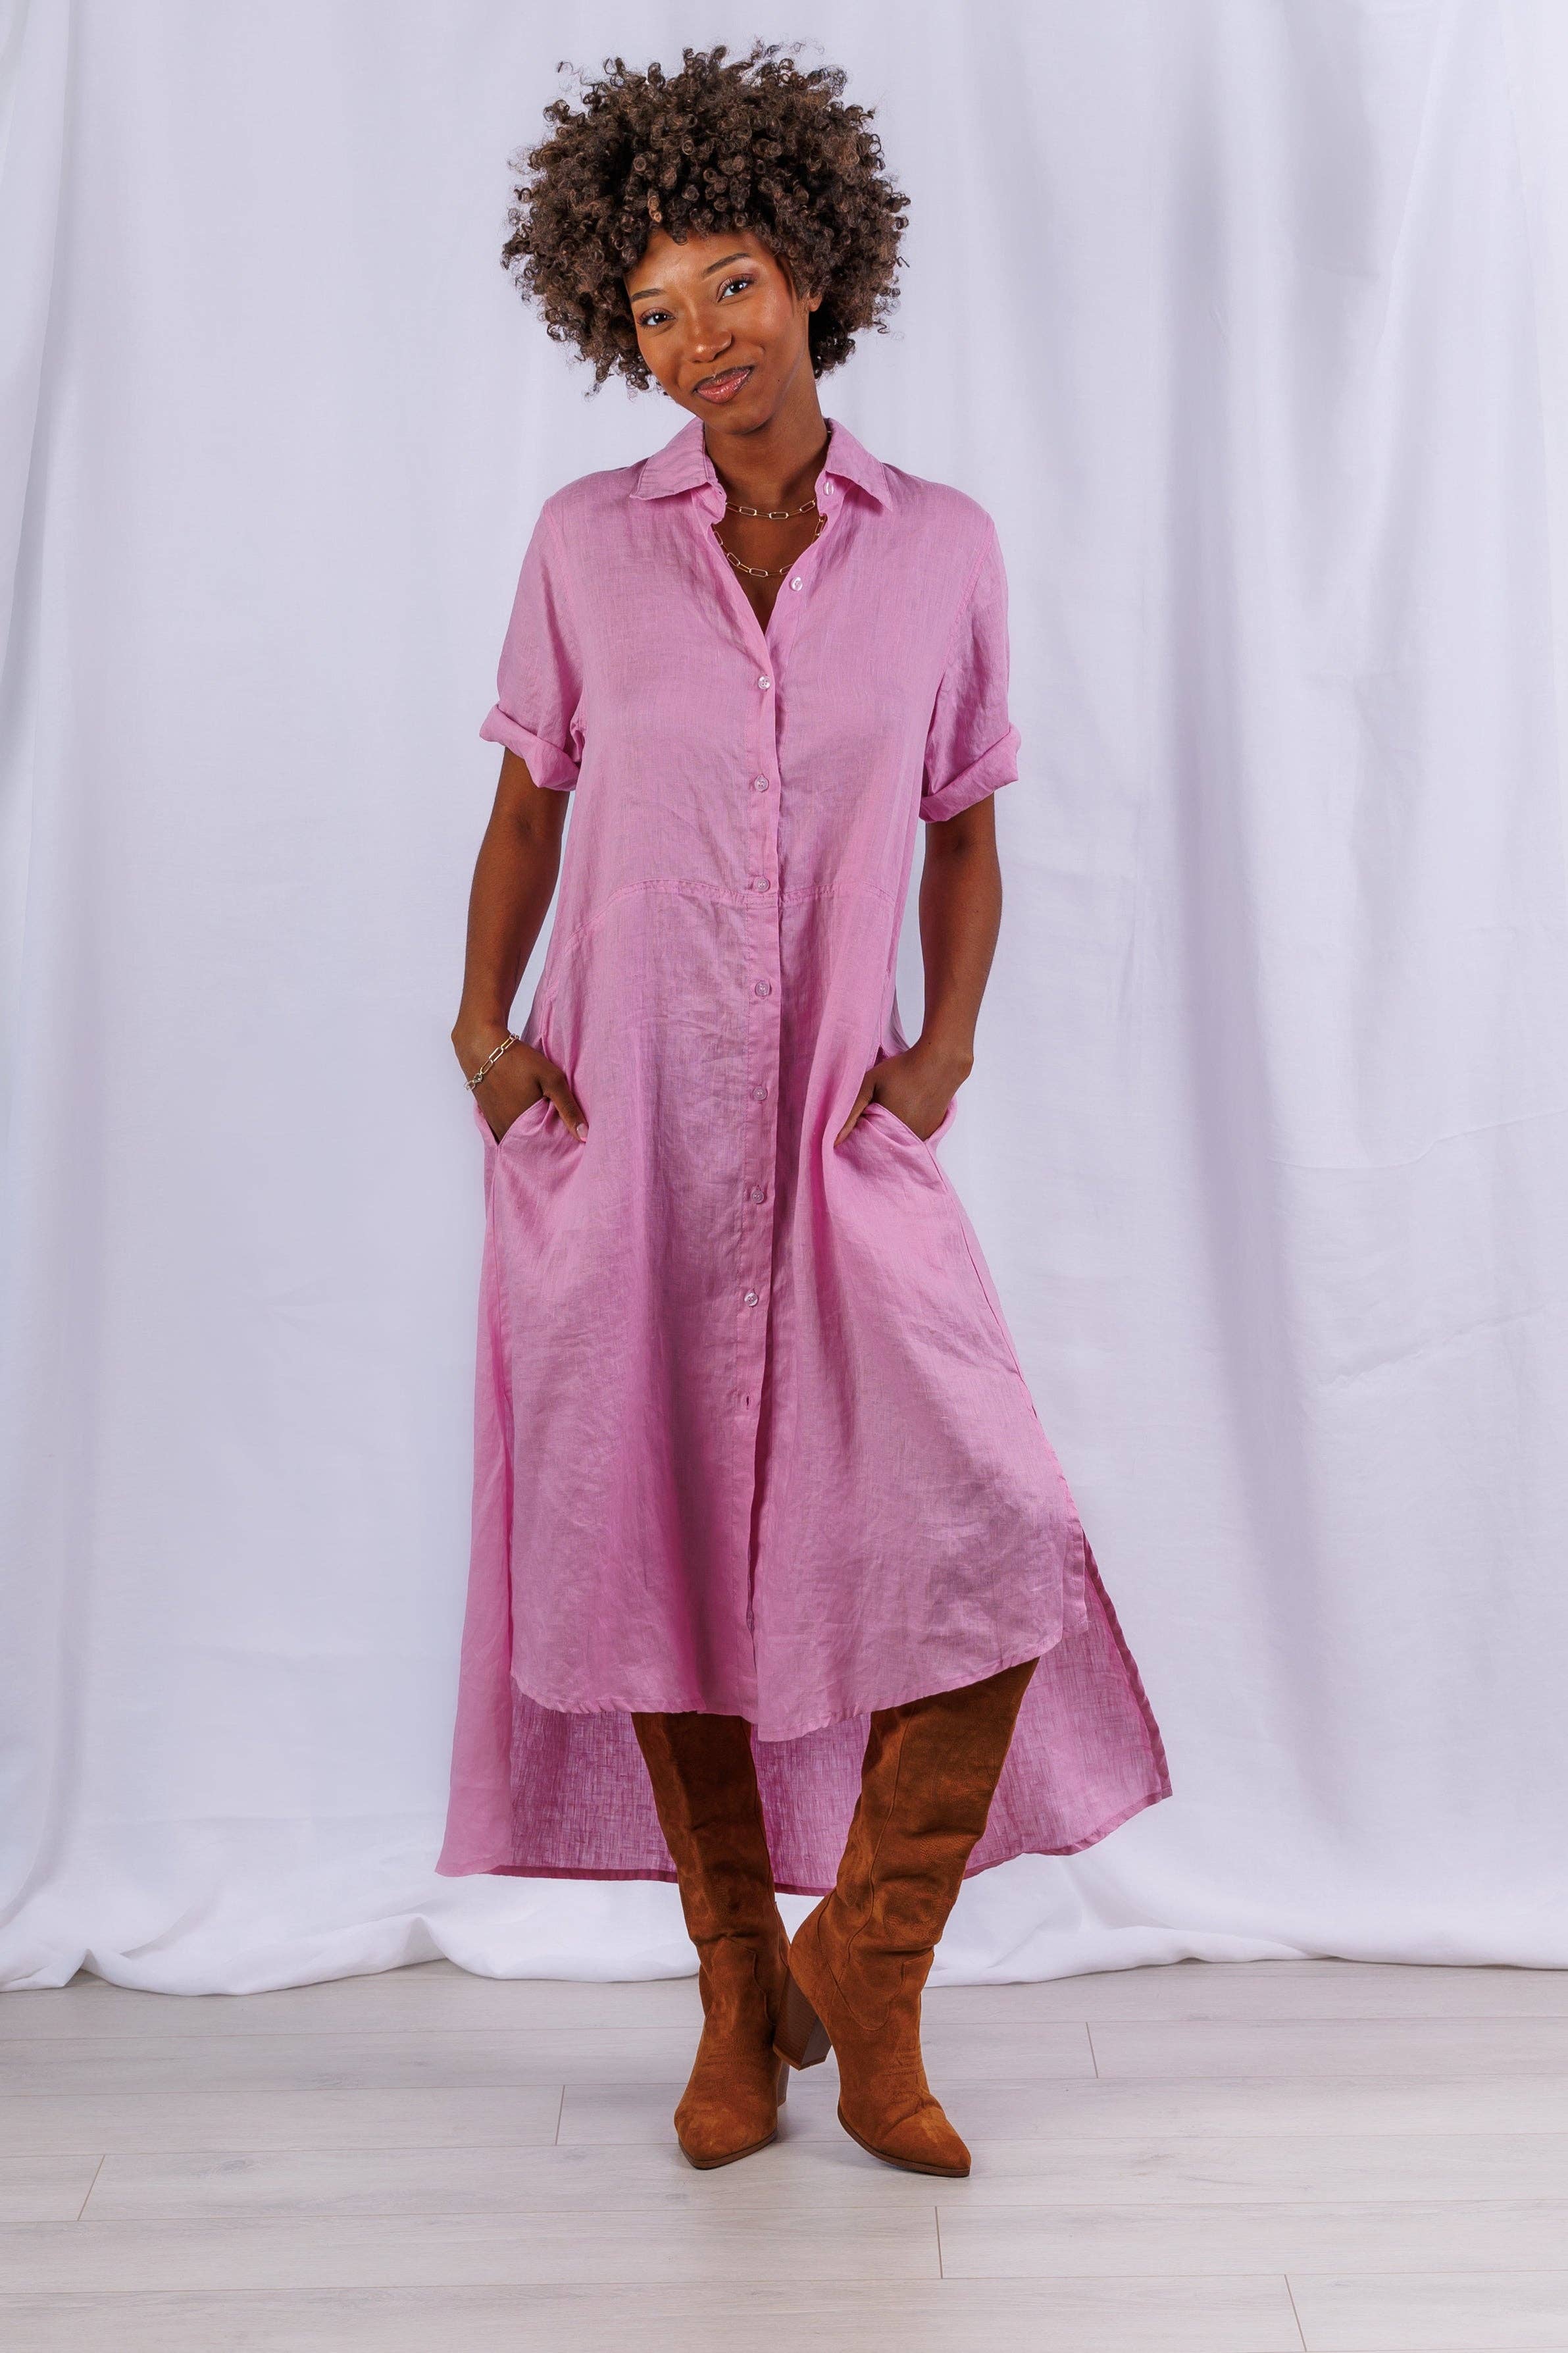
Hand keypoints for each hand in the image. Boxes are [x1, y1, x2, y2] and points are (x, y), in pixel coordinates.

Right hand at [458, 1029, 586, 1144]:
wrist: (481, 1047)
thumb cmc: (518, 1060)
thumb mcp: (551, 1080)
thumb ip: (568, 1109)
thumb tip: (584, 1137)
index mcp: (523, 1128)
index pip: (546, 1148)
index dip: (558, 1144)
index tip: (569, 1139)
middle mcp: (507, 1131)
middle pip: (531, 1145)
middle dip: (545, 1140)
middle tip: (557, 1127)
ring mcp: (495, 1125)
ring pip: (518, 1138)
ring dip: (530, 1133)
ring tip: (543, 1120)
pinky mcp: (489, 1117)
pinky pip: (507, 1129)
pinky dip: (517, 1127)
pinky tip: (525, 1113)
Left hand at [834, 1040, 970, 1145]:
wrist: (940, 1062)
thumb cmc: (902, 1069)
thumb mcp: (869, 1084)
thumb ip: (850, 1113)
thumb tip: (834, 1140)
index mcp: (888, 1130)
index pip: (866, 1144)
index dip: (859, 1133)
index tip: (858, 1120)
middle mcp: (906, 1139)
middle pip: (883, 1144)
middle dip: (875, 1134)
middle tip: (874, 1112)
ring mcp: (921, 1136)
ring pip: (899, 1141)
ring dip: (891, 1132)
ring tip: (892, 1108)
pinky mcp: (932, 1131)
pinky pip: (913, 1136)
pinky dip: (906, 1129)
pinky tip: (906, 1110)